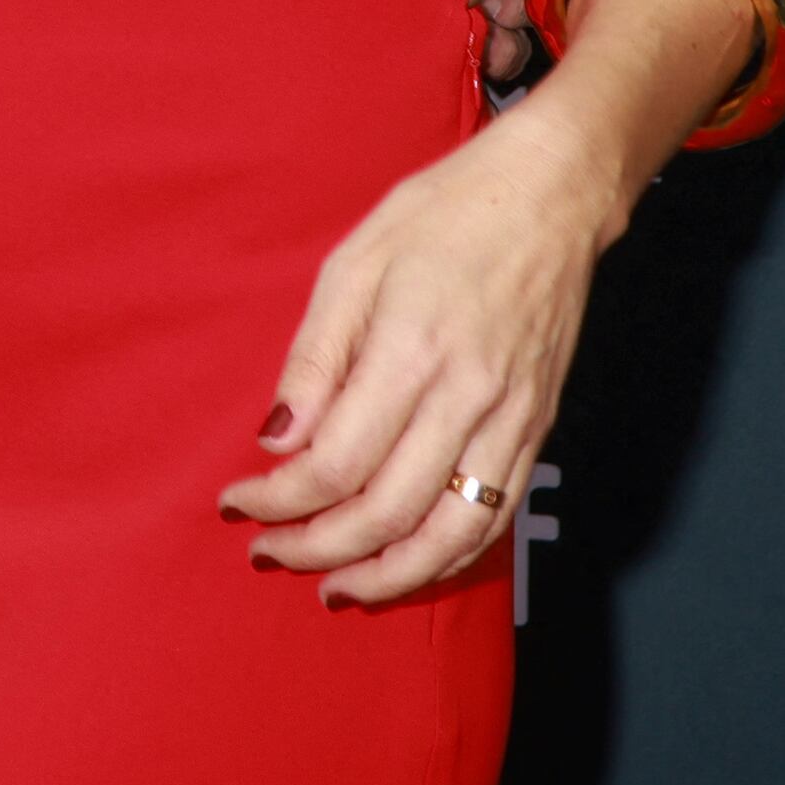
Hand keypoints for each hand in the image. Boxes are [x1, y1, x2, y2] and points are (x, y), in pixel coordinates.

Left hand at [217, 100, 608, 607]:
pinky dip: (448, 556)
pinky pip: (496, 516)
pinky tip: (405, 564)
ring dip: (388, 575)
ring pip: (452, 534)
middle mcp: (469, 397)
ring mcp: (512, 420)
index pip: (335, 462)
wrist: (548, 198)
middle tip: (266, 552)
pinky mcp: (537, 429)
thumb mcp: (351, 266)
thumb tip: (277, 439)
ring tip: (334, 586)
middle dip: (316, 546)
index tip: (236, 503)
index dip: (278, 499)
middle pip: (387, 511)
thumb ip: (314, 360)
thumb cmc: (440, 217)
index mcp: (411, 352)